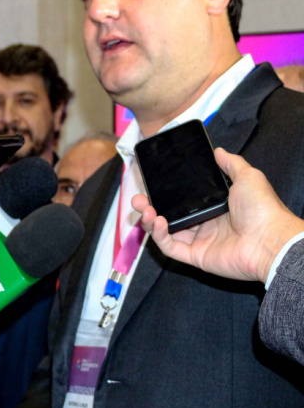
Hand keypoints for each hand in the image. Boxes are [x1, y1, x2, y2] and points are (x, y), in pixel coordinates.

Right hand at [132, 148, 303, 282]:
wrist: (271, 239)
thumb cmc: (262, 209)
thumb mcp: (247, 177)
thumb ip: (231, 163)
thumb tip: (218, 150)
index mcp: (214, 207)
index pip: (181, 201)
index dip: (165, 194)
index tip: (151, 185)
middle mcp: (204, 224)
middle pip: (168, 216)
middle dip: (148, 207)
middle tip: (137, 199)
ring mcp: (199, 241)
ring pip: (164, 232)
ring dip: (150, 220)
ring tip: (144, 208)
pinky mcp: (195, 256)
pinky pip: (170, 247)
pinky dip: (159, 236)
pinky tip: (157, 220)